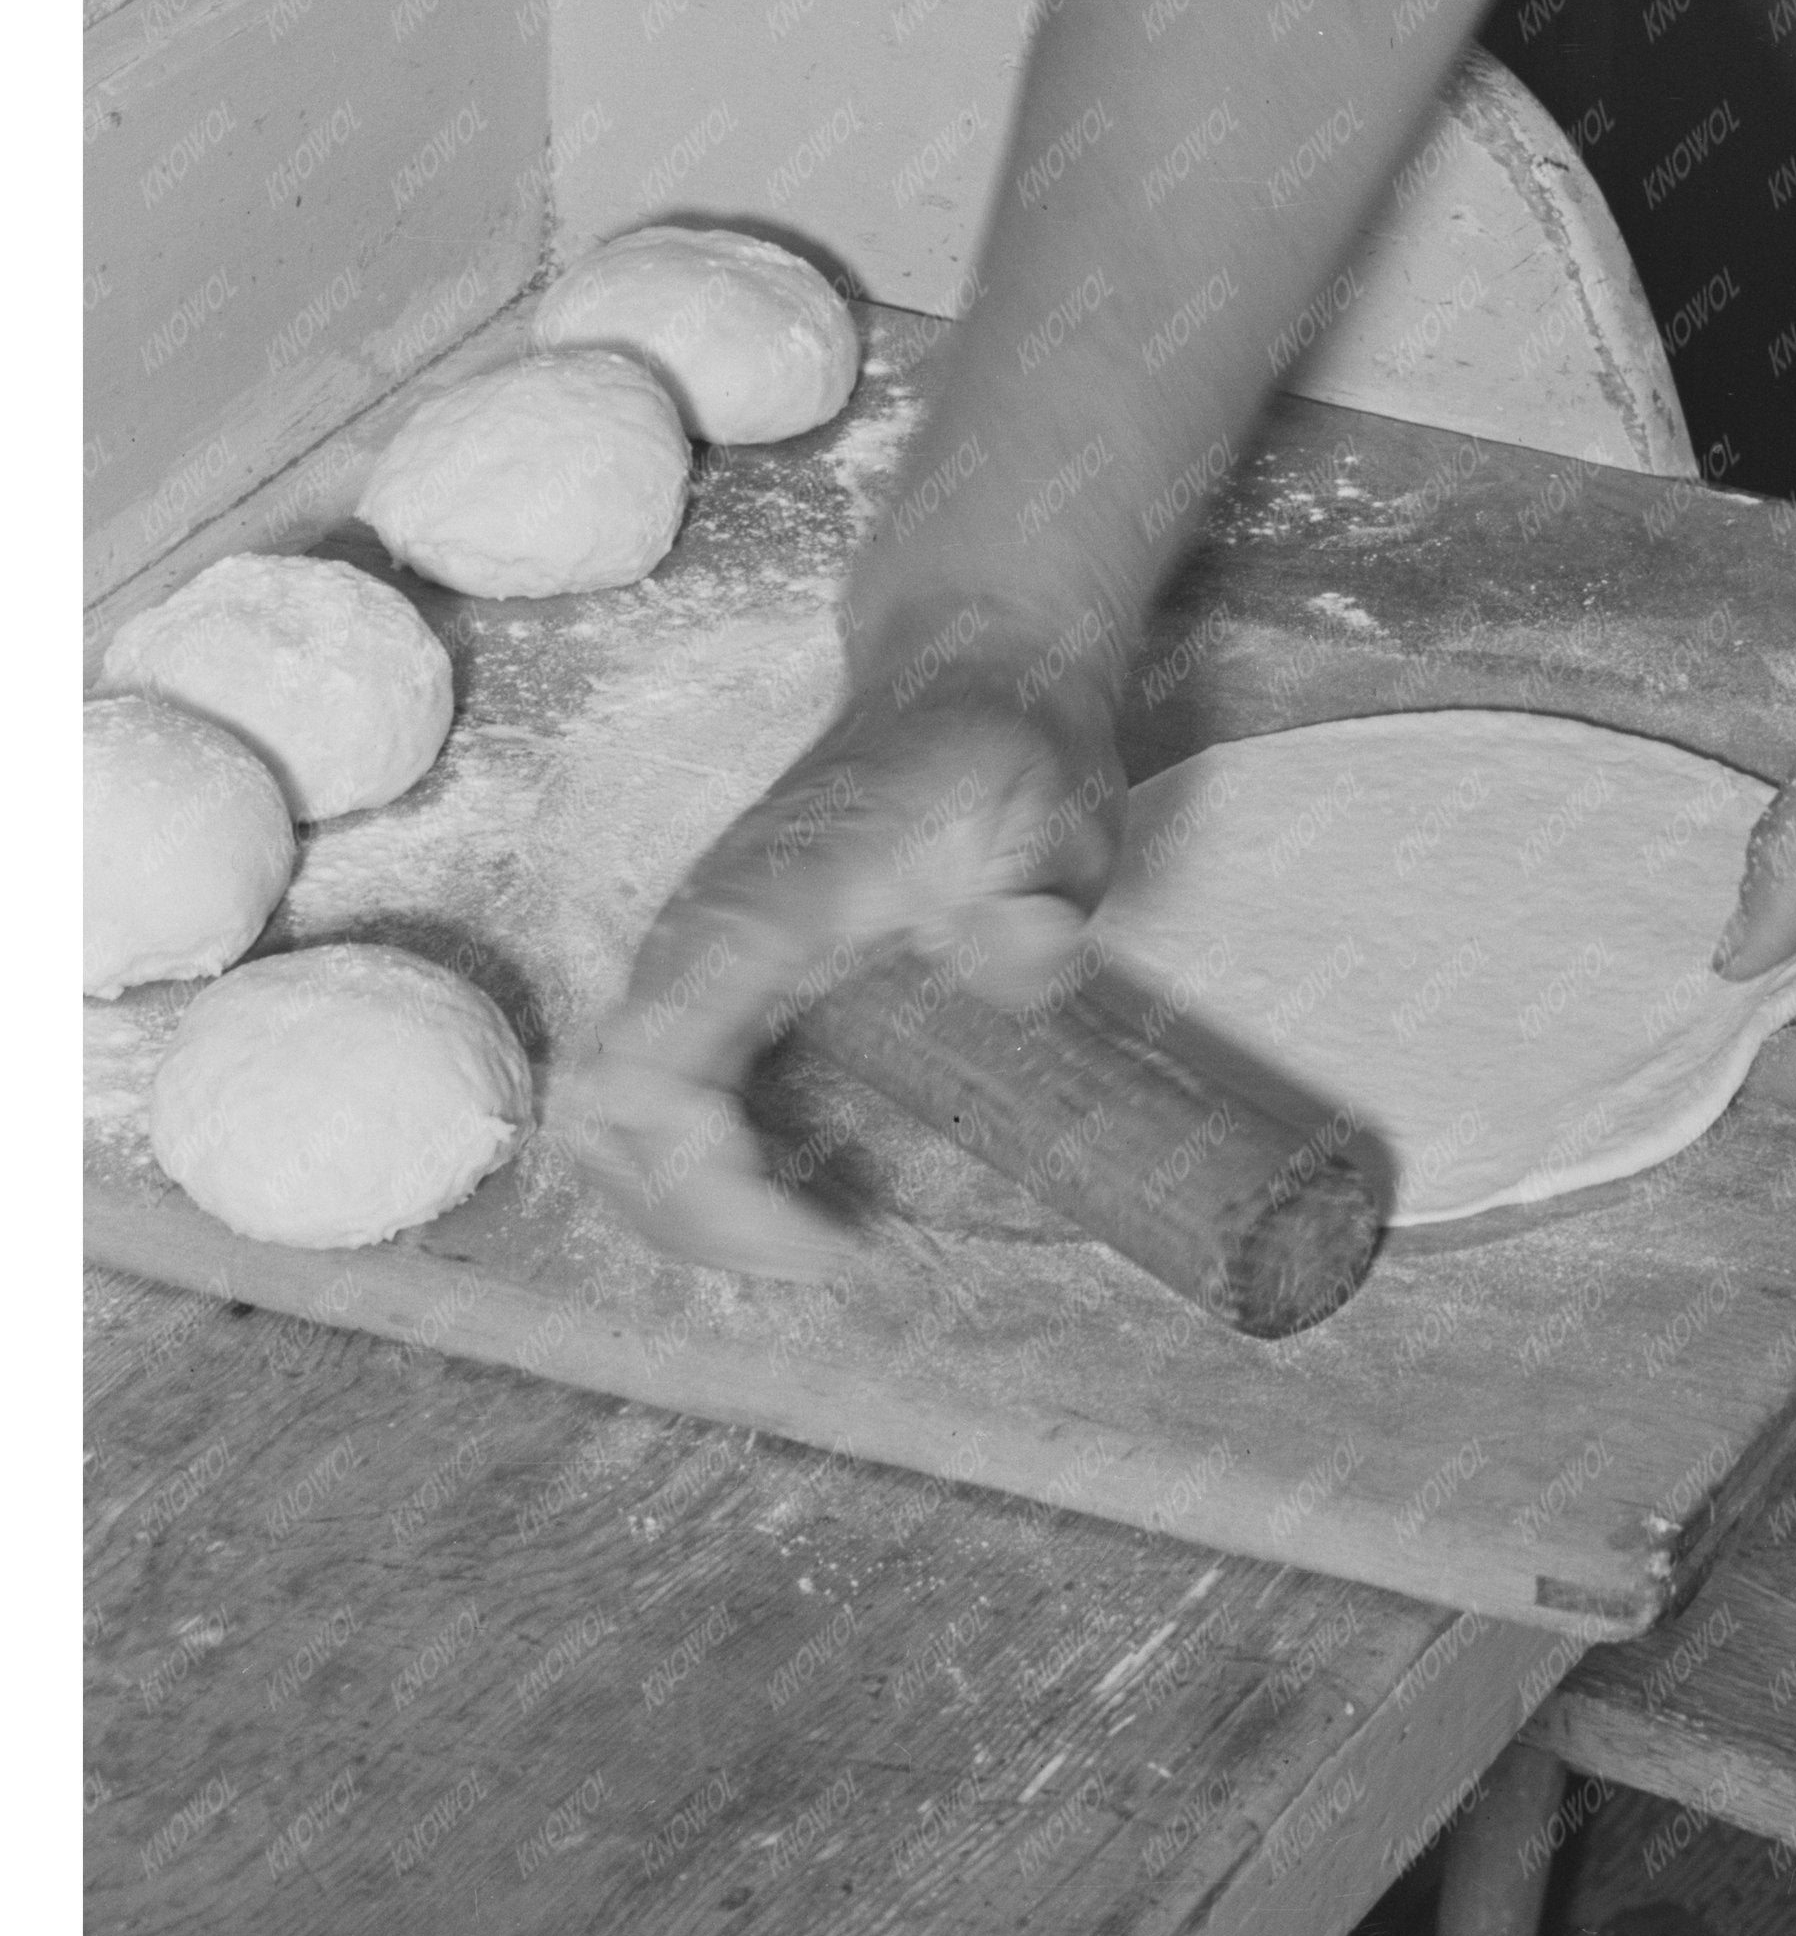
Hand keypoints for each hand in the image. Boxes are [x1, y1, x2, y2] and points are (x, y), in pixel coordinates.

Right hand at [569, 641, 1123, 1281]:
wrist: (969, 681)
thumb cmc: (1002, 754)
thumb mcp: (1049, 814)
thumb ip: (1034, 891)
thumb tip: (1023, 951)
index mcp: (760, 909)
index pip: (655, 1079)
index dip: (713, 1189)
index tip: (830, 1238)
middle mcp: (699, 937)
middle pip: (606, 1119)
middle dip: (694, 1218)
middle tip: (825, 1254)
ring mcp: (696, 958)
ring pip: (615, 1116)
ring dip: (690, 1200)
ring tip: (815, 1238)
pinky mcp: (716, 976)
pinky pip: (656, 1094)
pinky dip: (705, 1165)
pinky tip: (808, 1188)